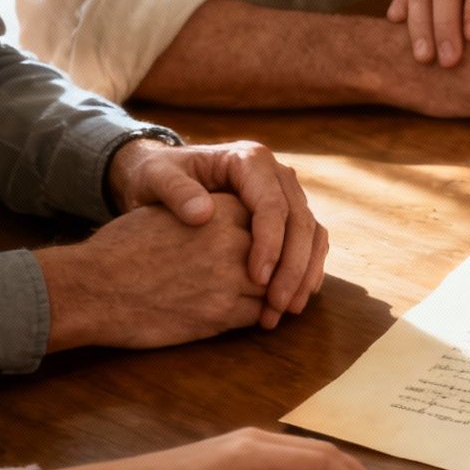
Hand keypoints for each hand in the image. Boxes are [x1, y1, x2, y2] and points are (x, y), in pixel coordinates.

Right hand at [38, 196, 266, 351]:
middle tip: (278, 280)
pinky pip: (256, 316)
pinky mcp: (221, 314)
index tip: (266, 250)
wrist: (93, 287)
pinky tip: (240, 316)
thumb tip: (225, 220)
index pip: (268, 221)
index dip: (269, 238)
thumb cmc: (122, 249)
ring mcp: (230, 278)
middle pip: (278, 255)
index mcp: (220, 209)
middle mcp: (232, 240)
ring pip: (274, 288)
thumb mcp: (169, 213)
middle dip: (278, 269)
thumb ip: (206, 213)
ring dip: (270, 297)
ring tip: (264, 301)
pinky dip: (255, 318)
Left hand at [106, 138, 328, 328]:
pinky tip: (294, 298)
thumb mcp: (157, 177)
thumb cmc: (159, 176)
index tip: (256, 280)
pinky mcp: (288, 214)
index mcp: (250, 159)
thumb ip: (175, 192)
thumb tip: (203, 214)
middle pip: (300, 221)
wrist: (166, 176)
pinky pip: (310, 241)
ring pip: (312, 233)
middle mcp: (276, 174)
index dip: (270, 244)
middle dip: (293, 266)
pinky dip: (307, 270)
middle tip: (278, 305)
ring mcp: (286, 193)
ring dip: (305, 273)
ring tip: (287, 309)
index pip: (272, 205)